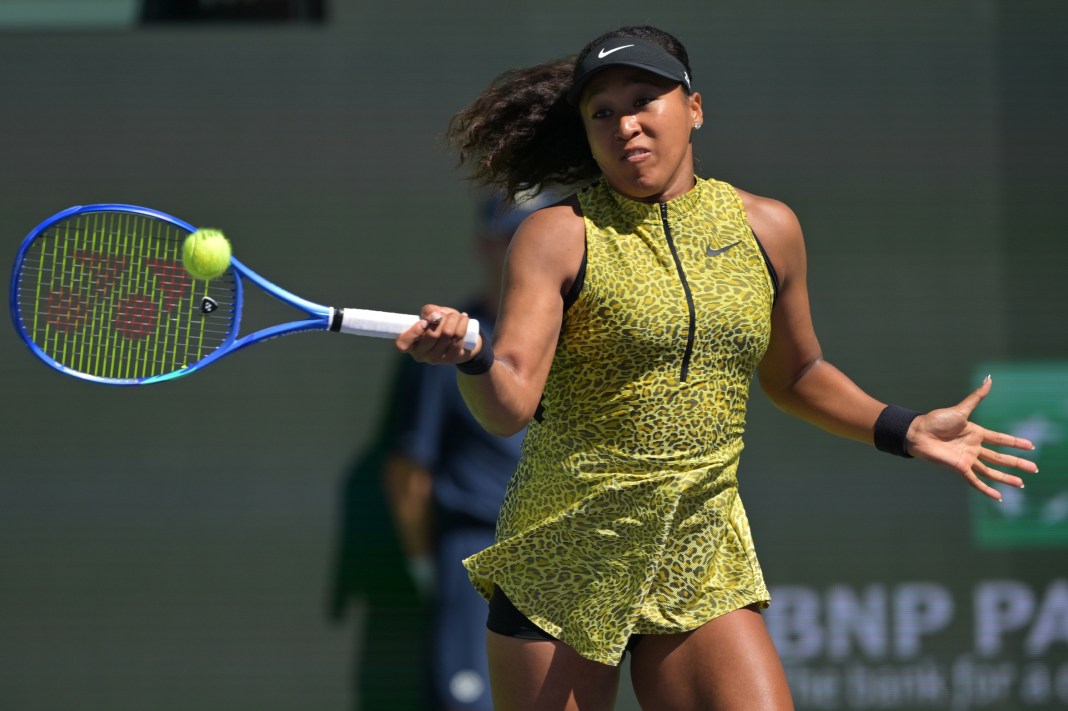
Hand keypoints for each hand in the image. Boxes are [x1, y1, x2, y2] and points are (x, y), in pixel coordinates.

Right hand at [396, 304, 479, 364]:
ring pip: (447, 334)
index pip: (402, 344)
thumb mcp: (432, 315)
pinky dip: (462, 324)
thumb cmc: (442, 325)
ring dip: (453, 319)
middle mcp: (422, 354)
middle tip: (445, 314)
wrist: (463, 340)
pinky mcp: (452, 358)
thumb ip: (429, 311)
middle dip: (441, 318)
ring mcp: (437, 358)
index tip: (424, 322)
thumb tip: (435, 316)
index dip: (413, 332)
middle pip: (432, 334)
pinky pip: (458, 338)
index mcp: (411, 344)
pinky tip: (464, 318)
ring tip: (456, 315)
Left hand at [906, 375, 1037, 500]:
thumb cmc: (936, 420)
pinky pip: (975, 481)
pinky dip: (986, 489)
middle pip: (1001, 457)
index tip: (1031, 446)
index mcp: (976, 433)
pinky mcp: (959, 467)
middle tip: (1034, 468)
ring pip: (992, 470)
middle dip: (1017, 463)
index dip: (1015, 443)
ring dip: (1006, 478)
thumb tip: (989, 379)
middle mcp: (974, 447)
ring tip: (1022, 484)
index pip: (1001, 439)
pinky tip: (997, 496)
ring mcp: (967, 458)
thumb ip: (976, 397)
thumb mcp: (960, 409)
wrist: (918, 433)